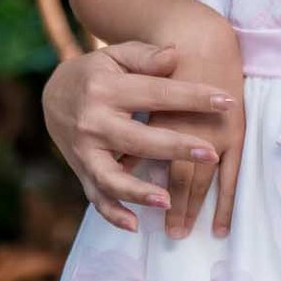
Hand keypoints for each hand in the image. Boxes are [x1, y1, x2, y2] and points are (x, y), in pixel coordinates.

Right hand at [42, 40, 243, 240]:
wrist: (53, 93)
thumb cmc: (98, 73)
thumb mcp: (117, 55)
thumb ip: (145, 56)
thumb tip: (175, 55)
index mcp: (106, 89)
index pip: (156, 94)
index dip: (193, 97)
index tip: (226, 101)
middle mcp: (94, 122)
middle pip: (138, 139)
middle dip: (176, 147)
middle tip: (211, 153)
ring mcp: (86, 151)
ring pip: (111, 177)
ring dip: (139, 192)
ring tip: (169, 200)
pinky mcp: (81, 171)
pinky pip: (96, 197)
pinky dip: (113, 214)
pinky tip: (135, 224)